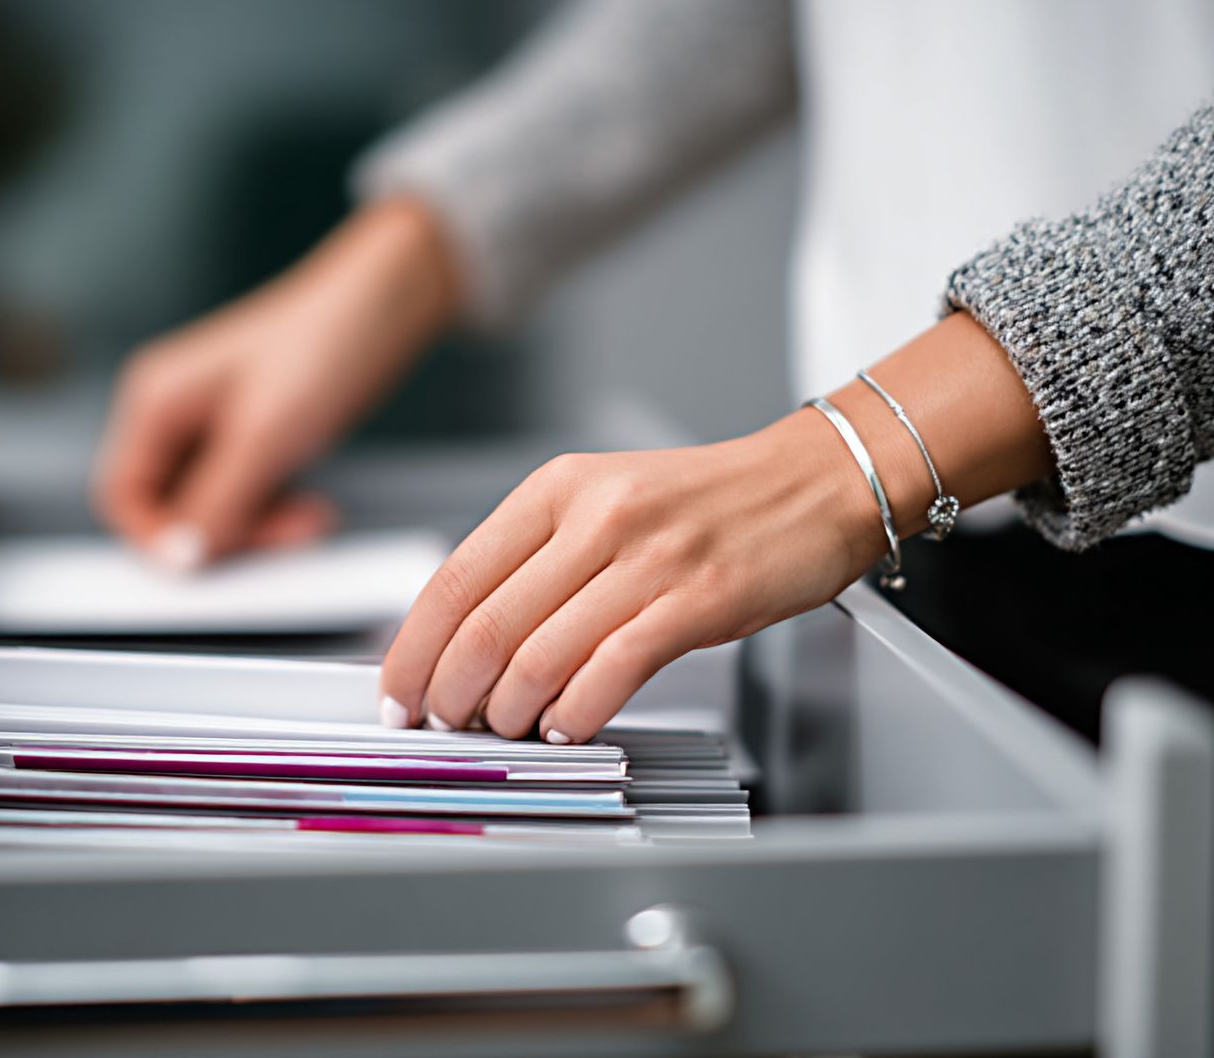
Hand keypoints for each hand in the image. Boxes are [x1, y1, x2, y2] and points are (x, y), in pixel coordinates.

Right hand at [93, 196, 458, 566]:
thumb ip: (215, 502)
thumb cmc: (320, 344)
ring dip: (258, 525)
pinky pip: (245, 493)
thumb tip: (178, 558)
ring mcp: (213, 424)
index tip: (206, 563)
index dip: (157, 537)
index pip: (122, 494)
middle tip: (283, 535)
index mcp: (156, 402)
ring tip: (310, 517)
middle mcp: (174, 412)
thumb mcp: (262, 436)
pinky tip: (311, 503)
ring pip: (213, 506)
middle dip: (224, 532)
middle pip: (170, 507)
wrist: (385, 306)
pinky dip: (274, 508)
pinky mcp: (252, 435)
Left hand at [375, 311, 1055, 741]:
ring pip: (542, 652)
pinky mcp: (698, 599)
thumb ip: (537, 561)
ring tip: (510, 729)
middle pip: (487, 623)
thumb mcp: (605, 502)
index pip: (456, 576)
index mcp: (558, 488)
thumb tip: (464, 639)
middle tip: (448, 723)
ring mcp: (648, 557)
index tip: (399, 691)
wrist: (814, 483)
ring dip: (511, 711)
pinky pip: (613, 668)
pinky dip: (579, 710)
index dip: (414, 646)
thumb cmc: (709, 503)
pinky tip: (571, 726)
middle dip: (452, 690)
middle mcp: (596, 516)